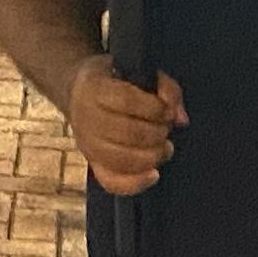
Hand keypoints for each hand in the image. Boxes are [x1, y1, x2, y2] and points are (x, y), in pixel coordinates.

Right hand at [63, 57, 184, 194]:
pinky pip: (111, 182)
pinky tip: (154, 174)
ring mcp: (87, 144)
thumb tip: (180, 119)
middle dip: (157, 134)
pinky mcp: (91, 163)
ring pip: (121, 159)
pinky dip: (135, 183)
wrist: (77, 92)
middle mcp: (86, 117)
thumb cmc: (114, 81)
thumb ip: (166, 89)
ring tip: (164, 148)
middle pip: (127, 132)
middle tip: (166, 129)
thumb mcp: (138, 73)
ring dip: (152, 156)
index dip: (154, 108)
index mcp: (94, 88)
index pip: (126, 100)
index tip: (166, 111)